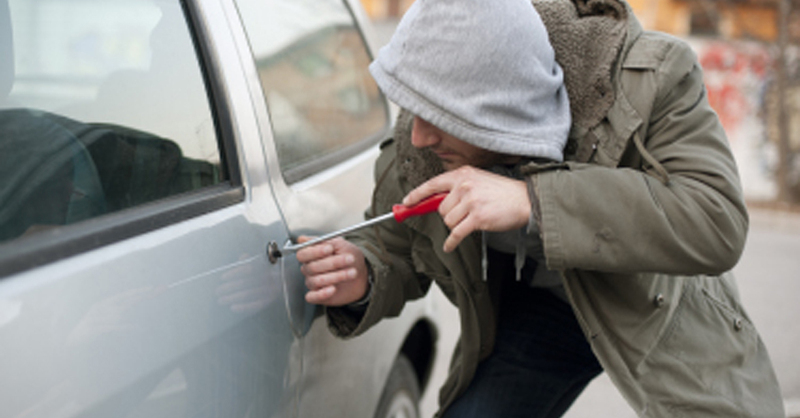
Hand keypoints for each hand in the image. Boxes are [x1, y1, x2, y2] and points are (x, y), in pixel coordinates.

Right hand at [296, 236, 369, 305]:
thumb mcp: (340, 244)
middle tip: (348, 259)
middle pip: (312, 267)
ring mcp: (313, 282)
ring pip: (316, 281)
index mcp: (311, 255)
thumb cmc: (349, 257)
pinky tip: (333, 289)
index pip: (303, 254)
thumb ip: (324, 241)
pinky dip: (322, 294)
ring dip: (336, 276)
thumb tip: (303, 239)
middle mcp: (309, 269)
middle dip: (333, 263)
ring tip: (351, 273)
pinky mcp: (318, 295)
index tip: (330, 249)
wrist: (361, 274)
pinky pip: (312, 297)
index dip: (315, 252)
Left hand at [403, 166, 530, 251]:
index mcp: (463, 174)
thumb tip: (436, 201)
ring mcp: (470, 201)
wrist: (525, 200)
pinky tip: (449, 246)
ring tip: (472, 220)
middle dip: (449, 215)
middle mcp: (464, 185)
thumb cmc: (502, 193)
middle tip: (465, 215)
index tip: (407, 202)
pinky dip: (451, 242)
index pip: (432, 184)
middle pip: (440, 208)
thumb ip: (459, 187)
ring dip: (457, 226)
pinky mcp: (477, 217)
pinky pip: (456, 234)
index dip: (417, 195)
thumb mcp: (479, 180)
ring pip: (448, 221)